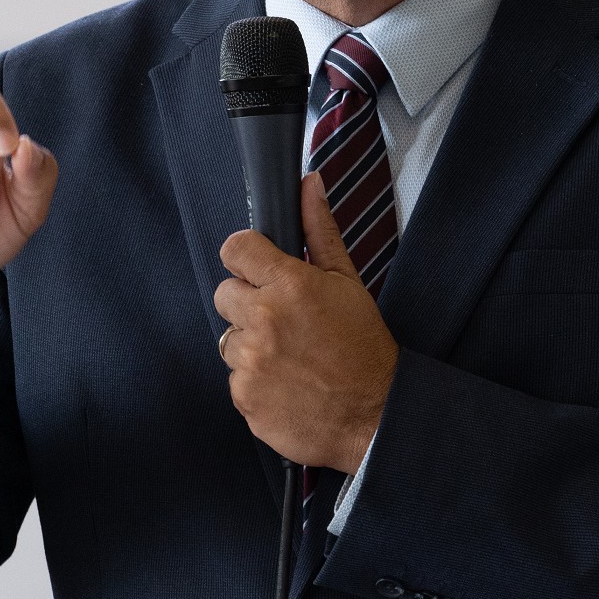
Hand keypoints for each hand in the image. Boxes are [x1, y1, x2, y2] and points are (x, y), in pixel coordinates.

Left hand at [213, 173, 398, 472]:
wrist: (374, 415)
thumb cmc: (363, 345)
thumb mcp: (347, 281)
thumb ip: (320, 230)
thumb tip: (309, 183)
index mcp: (290, 285)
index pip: (235, 249)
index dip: (247, 258)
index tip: (260, 271)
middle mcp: (264, 320)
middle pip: (224, 294)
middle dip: (248, 304)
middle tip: (283, 321)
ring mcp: (251, 363)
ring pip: (228, 340)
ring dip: (251, 346)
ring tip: (289, 357)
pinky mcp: (244, 398)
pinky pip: (235, 379)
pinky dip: (255, 382)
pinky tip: (287, 384)